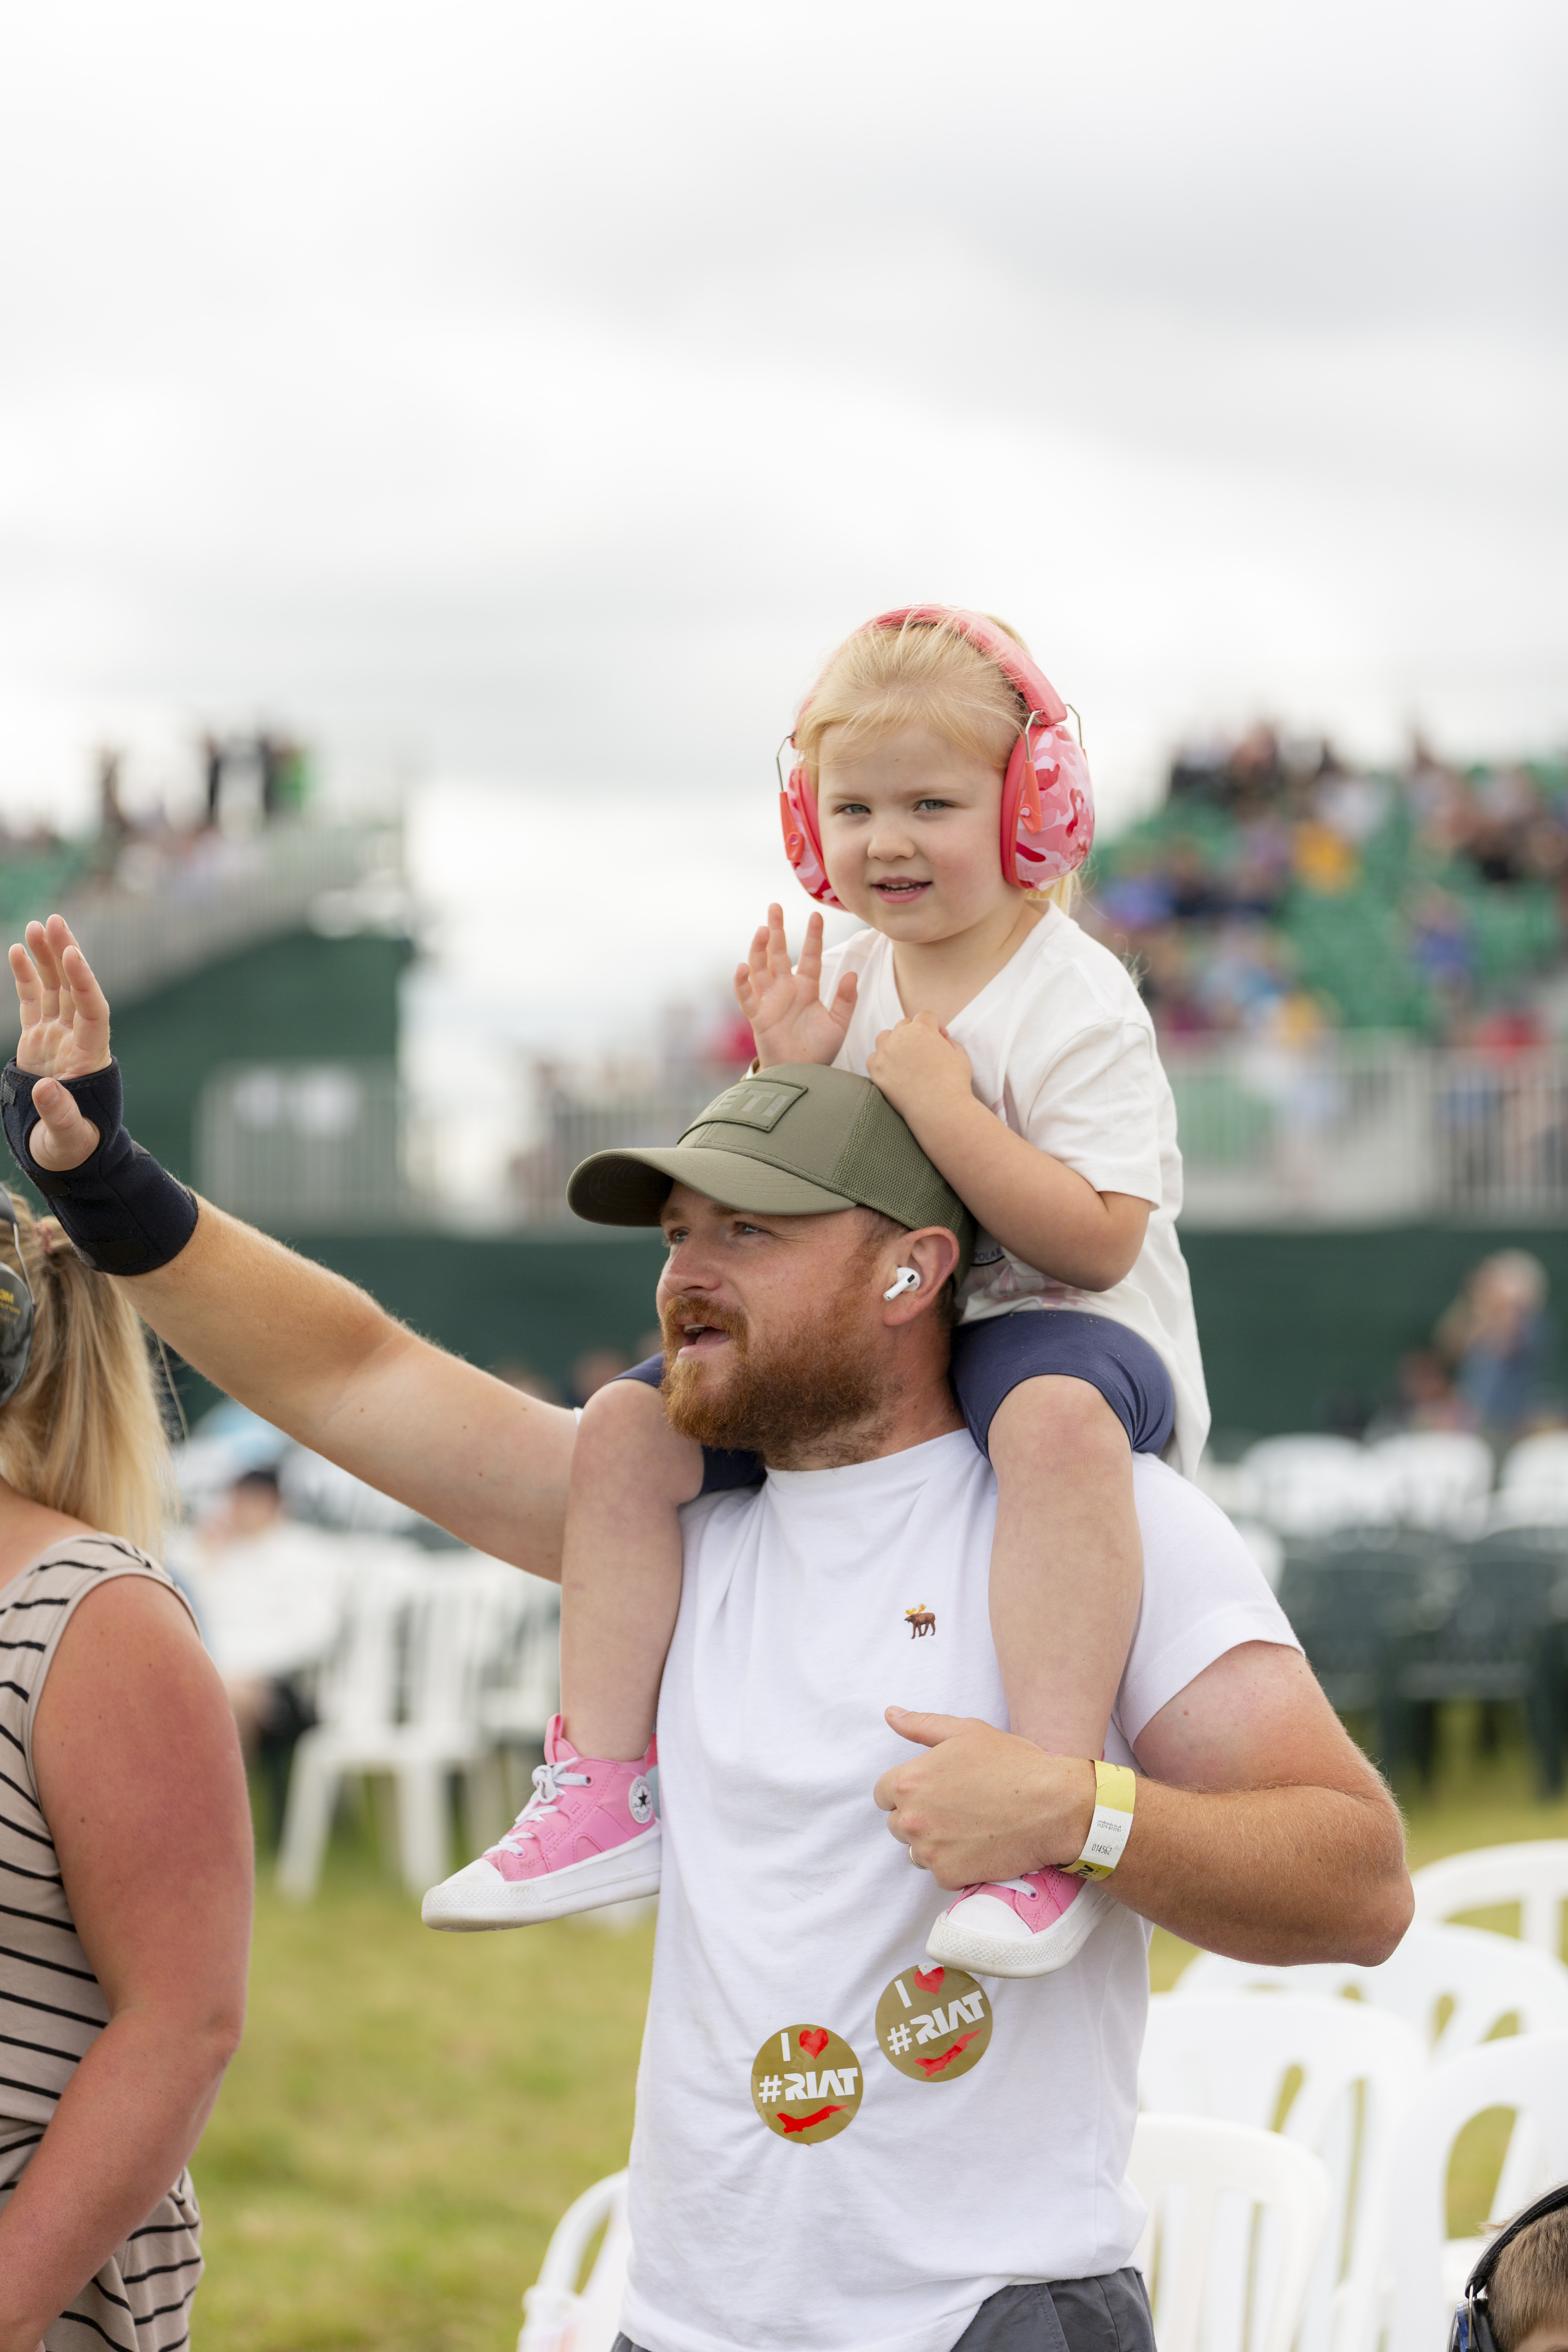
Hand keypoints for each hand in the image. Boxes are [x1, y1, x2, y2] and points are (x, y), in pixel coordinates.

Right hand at [7, 915, 110, 1170]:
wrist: (67, 1153)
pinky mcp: (39, 1041)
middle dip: (66, 955)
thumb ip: (60, 1114)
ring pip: (55, 989)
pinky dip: (28, 977)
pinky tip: (20, 950)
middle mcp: (78, 1042)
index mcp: (91, 1059)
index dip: (85, 982)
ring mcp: (58, 1038)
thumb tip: (47, 1089)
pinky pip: (34, 1001)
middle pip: (75, 990)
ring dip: (47, 958)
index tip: (73, 955)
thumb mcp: (67, 1138)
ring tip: (37, 925)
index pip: (94, 1011)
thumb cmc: (73, 1148)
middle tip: (55, 922)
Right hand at [734, 905, 857, 1069]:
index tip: (816, 915)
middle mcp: (785, 989)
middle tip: (775, 906)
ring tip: (762, 929)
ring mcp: (769, 1000)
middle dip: (776, 929)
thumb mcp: (838, 1024)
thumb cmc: (818, 1050)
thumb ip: (845, 1000)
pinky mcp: (757, 1016)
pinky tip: (742, 967)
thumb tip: (852, 973)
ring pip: (760, 968)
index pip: (809, 956)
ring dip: (759, 949)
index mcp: (806, 988)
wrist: (802, 1074)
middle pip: (778, 953)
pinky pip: (746, 996)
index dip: (813, 936)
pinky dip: (742, 982)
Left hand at [864, 1011, 972, 1122]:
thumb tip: (940, 1038)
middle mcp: (900, 1036)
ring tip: (906, 1058)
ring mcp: (885, 1053)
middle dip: (915, 1033)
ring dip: (895, 1042)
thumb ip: (949, 1041)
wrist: (940, 1110)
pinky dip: (883, 1061)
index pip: (925, 1016)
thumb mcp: (961, 1055)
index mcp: (922, 1028)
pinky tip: (895, 1071)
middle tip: (924, 1051)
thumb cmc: (954, 1083)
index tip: (940, 1039)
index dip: (935, 1026)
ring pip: (885, 1037)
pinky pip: (874, 1058)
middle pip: (904, 1025)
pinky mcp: (876, 1070)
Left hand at [873, 1708, 1094, 1888]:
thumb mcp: (965, 1731)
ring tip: (969, 1826)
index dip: (908, 1790)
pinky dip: (956, 1864)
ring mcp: (929, 1851)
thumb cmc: (1012, 1764)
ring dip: (935, 1842)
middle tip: (957, 1807)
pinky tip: (979, 1846)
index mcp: (909, 1782)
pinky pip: (940, 1872)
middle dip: (920, 1815)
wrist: (1053, 1806)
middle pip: (898, 1823)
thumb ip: (920, 1725)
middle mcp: (911, 1819)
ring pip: (916, 1850)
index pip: (883, 1794)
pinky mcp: (950, 1876)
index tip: (934, 1790)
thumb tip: (890, 1714)